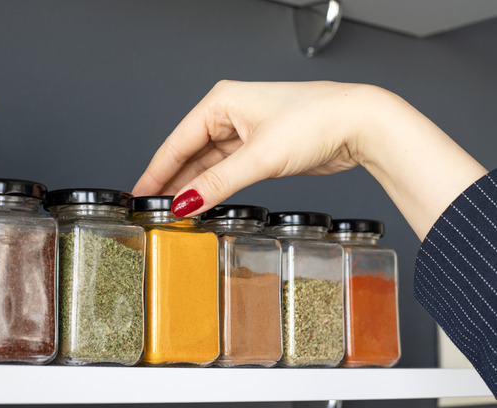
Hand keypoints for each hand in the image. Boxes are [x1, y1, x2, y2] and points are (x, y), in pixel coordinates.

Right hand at [132, 80, 485, 238]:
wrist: (362, 125)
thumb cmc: (317, 121)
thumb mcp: (259, 157)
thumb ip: (218, 183)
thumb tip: (184, 204)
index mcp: (222, 102)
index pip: (177, 142)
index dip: (157, 171)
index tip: (140, 195)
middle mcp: (230, 113)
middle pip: (190, 153)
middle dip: (173, 181)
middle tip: (152, 209)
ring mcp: (246, 131)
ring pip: (209, 164)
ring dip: (194, 187)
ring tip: (174, 212)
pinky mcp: (262, 149)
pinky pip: (227, 170)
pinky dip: (215, 187)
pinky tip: (204, 202)